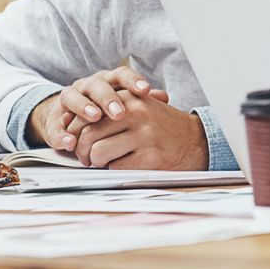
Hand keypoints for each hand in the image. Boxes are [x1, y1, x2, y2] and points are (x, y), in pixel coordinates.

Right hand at [28, 66, 182, 160]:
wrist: (67, 115)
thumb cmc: (103, 108)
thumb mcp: (122, 102)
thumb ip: (141, 100)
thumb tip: (164, 97)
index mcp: (107, 81)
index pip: (121, 75)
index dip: (132, 80)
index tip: (145, 90)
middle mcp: (87, 86)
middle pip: (97, 85)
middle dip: (109, 98)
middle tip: (120, 113)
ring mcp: (69, 99)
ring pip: (72, 97)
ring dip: (83, 107)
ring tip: (95, 117)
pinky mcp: (54, 118)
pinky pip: (55, 124)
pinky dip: (61, 134)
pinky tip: (70, 142)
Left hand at [67, 87, 208, 170]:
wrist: (196, 141)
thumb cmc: (161, 127)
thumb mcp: (140, 108)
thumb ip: (112, 111)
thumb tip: (72, 126)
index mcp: (130, 98)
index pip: (87, 113)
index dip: (75, 131)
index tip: (76, 140)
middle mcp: (136, 113)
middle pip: (88, 135)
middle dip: (82, 151)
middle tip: (86, 157)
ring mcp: (143, 135)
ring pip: (98, 153)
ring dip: (97, 162)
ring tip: (106, 161)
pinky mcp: (150, 158)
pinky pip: (115, 168)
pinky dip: (115, 170)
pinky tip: (126, 165)